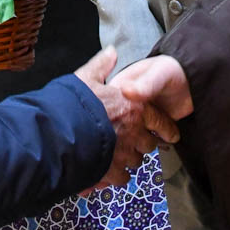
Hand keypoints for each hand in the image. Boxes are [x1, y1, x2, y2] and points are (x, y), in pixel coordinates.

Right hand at [75, 48, 178, 188]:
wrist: (58, 133)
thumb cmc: (74, 103)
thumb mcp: (87, 77)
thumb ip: (102, 65)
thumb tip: (111, 51)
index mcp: (133, 108)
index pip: (159, 120)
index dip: (166, 128)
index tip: (171, 135)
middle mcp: (133, 132)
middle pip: (148, 144)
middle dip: (143, 145)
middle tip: (136, 144)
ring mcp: (123, 153)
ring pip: (135, 162)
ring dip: (129, 160)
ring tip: (120, 158)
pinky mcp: (110, 171)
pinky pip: (121, 178)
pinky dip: (116, 176)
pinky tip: (108, 174)